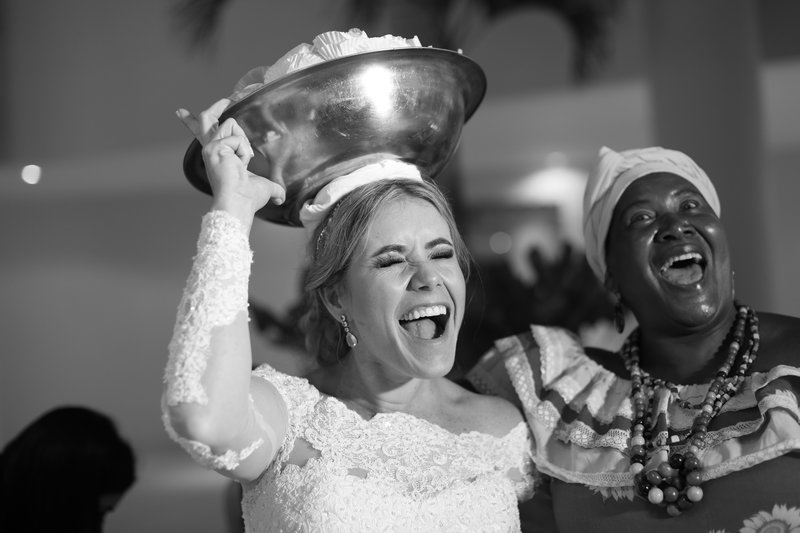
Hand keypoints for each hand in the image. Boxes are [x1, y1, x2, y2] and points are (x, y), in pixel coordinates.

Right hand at [176, 99, 285, 228]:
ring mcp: (210, 147)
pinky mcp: (214, 147)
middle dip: (216, 107)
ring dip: (243, 142)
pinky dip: (244, 151)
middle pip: (206, 119)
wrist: (239, 204)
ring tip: (243, 163)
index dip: (191, 122)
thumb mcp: (264, 187)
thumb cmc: (248, 198)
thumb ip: (274, 188)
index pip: (203, 134)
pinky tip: (240, 165)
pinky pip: (238, 138)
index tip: (180, 112)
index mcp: (217, 156)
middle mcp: (210, 150)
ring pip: (230, 123)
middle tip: (227, 99)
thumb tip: (281, 198)